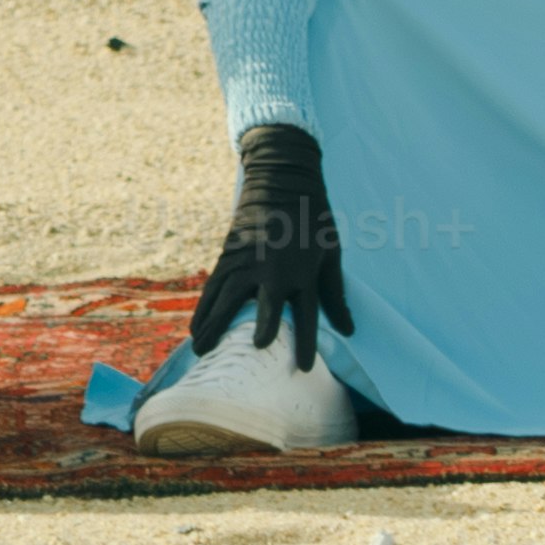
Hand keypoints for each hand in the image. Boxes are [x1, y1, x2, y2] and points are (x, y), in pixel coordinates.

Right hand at [181, 123, 349, 368]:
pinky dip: (203, 307)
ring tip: (201, 351)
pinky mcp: (229, 252)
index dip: (304, 344)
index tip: (302, 368)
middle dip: (247, 337)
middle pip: (257, 311)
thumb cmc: (315, 218)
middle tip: (232, 361)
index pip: (305, 316)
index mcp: (302, 270)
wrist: (283, 176)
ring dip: (213, 326)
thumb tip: (349, 331)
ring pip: (225, 300)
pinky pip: (213, 286)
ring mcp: (247, 259)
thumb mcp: (331, 253)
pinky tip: (195, 326)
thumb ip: (336, 294)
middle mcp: (272, 268)